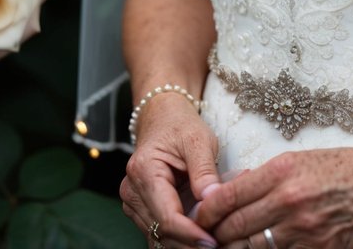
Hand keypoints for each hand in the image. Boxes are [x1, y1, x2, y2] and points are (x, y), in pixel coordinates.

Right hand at [120, 94, 220, 248]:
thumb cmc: (181, 125)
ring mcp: (133, 202)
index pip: (167, 217)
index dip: (191, 233)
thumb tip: (212, 200)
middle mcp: (132, 191)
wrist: (163, 117)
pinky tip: (200, 236)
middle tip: (221, 243)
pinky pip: (159, 231)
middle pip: (162, 232)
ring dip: (185, 242)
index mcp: (144, 171)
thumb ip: (204, 170)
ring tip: (215, 240)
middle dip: (190, 242)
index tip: (214, 240)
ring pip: (159, 236)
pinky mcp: (140, 209)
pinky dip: (180, 237)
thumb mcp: (199, 140)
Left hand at [196, 146, 352, 248]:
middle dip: (214, 236)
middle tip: (204, 238)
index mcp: (283, 169)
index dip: (206, 212)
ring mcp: (303, 229)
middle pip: (233, 228)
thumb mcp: (307, 158)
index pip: (228, 195)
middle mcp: (289, 199)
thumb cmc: (352, 166)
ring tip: (226, 247)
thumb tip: (232, 187)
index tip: (198, 217)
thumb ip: (268, 174)